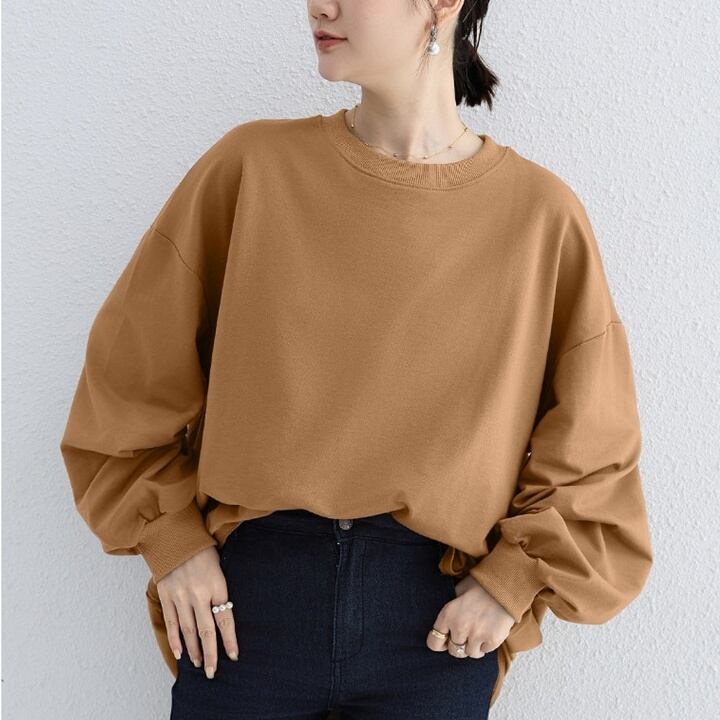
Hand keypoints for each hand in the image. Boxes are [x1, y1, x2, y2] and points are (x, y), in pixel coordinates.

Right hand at [156, 546, 238, 678]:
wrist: (175, 536)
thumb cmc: (202, 550)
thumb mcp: (219, 565)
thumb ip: (220, 589)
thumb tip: (224, 612)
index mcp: (217, 585)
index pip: (225, 618)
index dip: (230, 639)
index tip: (234, 655)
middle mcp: (199, 594)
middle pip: (206, 630)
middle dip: (210, 654)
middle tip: (212, 672)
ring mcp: (180, 596)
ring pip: (188, 630)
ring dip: (193, 650)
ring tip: (198, 664)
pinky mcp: (166, 596)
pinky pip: (171, 622)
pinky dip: (175, 639)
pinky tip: (180, 653)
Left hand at [427, 574, 514, 657]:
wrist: (504, 584)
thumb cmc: (480, 585)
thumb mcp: (458, 591)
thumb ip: (451, 609)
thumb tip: (445, 624)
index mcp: (447, 615)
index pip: (434, 642)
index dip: (439, 643)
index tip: (445, 640)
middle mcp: (460, 628)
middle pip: (453, 651)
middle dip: (458, 644)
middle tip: (466, 635)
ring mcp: (476, 635)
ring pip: (470, 653)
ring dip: (473, 647)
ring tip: (478, 634)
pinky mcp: (492, 640)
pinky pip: (485, 651)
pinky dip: (486, 645)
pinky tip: (488, 632)